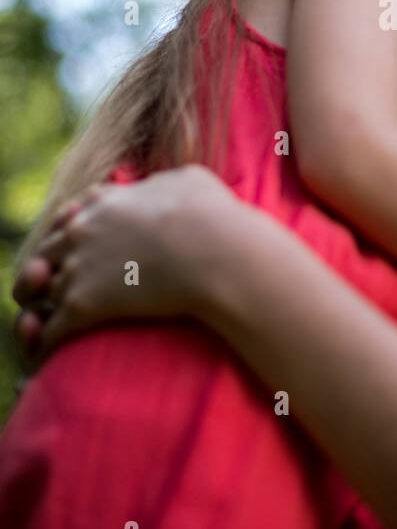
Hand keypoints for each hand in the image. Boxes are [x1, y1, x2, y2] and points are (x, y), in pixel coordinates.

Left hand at [13, 165, 235, 362]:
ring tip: (72, 319)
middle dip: (58, 268)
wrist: (217, 253)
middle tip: (80, 285)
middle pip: (50, 251)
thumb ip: (165, 181)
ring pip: (47, 291)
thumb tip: (166, 184)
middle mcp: (82, 231)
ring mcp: (78, 268)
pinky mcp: (82, 306)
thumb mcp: (190, 179)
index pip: (74, 214)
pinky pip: (52, 329)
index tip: (94, 245)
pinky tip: (68, 349)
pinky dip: (54, 340)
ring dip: (55, 305)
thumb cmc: (213, 216)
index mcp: (105, 202)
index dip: (80, 231)